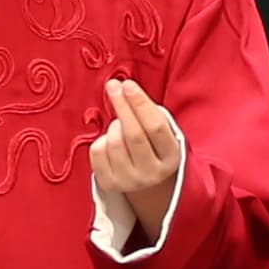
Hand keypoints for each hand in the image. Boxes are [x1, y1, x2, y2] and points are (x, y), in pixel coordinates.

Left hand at [88, 78, 184, 246]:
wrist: (146, 182)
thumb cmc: (153, 146)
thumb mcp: (162, 132)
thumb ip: (148, 112)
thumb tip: (123, 88)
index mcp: (171, 158)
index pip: (155, 127)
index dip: (140, 104)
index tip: (128, 84)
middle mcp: (152, 174)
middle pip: (133, 134)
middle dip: (122, 105)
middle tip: (114, 86)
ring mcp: (130, 182)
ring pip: (114, 142)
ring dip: (114, 126)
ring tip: (121, 127)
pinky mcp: (109, 184)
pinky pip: (97, 152)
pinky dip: (101, 140)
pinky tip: (110, 143)